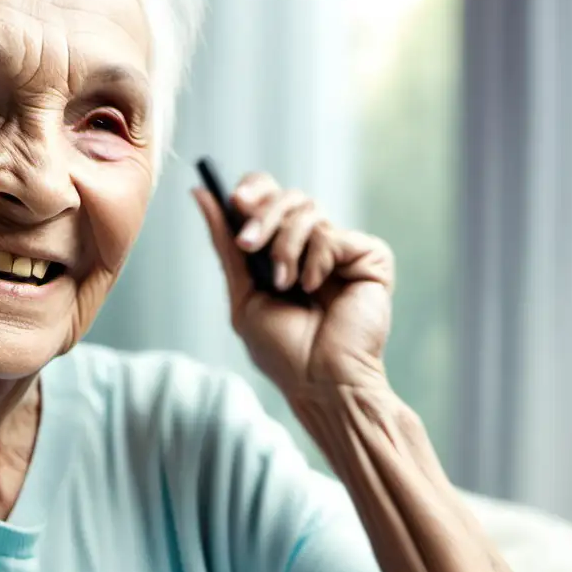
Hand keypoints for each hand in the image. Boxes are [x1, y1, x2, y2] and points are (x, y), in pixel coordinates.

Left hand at [194, 172, 394, 396]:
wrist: (320, 382)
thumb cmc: (284, 350)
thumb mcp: (244, 294)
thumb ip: (226, 245)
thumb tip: (201, 194)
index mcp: (285, 249)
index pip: (272, 196)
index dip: (254, 189)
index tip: (235, 201)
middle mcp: (315, 244)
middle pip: (288, 196)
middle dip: (262, 218)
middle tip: (249, 245)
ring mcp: (342, 250)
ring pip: (308, 211)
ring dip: (284, 249)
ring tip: (285, 285)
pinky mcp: (370, 256)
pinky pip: (331, 235)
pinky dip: (315, 263)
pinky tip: (318, 290)